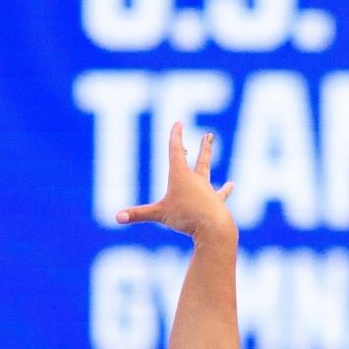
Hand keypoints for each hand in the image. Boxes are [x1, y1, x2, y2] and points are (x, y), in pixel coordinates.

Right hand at [116, 122, 235, 240]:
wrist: (213, 226)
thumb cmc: (186, 218)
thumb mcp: (159, 215)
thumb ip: (138, 214)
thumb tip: (117, 217)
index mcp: (180, 176)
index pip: (176, 151)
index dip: (176, 136)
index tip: (179, 122)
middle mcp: (196, 179)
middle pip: (200, 159)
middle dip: (203, 146)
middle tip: (209, 135)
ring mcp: (208, 190)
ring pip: (209, 173)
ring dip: (209, 162)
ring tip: (211, 147)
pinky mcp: (217, 202)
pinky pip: (221, 194)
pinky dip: (225, 190)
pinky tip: (231, 185)